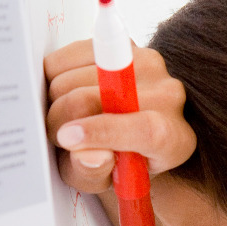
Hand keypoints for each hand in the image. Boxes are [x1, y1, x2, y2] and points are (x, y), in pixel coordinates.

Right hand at [43, 39, 195, 193]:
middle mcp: (168, 97)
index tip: (67, 138)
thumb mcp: (104, 181)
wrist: (134, 130)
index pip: (145, 129)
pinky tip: (65, 93)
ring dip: (54, 100)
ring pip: (75, 76)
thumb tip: (85, 154)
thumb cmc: (119, 161)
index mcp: (172, 139)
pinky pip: (69, 55)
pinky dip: (54, 76)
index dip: (102, 132)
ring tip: (66, 117)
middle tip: (58, 136)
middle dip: (60, 120)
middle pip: (98, 97)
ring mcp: (147, 65)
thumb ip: (93, 174)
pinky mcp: (123, 44)